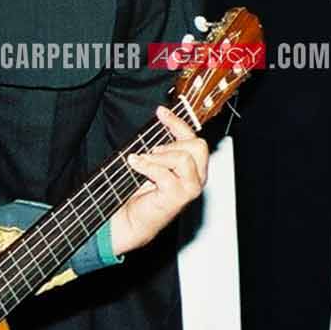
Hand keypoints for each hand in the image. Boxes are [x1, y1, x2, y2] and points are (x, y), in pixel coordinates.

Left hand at [107, 106, 209, 253]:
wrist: (132, 218)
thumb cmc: (142, 191)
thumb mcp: (155, 160)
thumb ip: (163, 144)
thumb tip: (162, 118)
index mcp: (195, 167)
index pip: (194, 138)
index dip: (177, 122)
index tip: (161, 111)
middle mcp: (197, 178)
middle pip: (198, 146)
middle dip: (172, 143)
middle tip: (153, 152)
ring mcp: (190, 188)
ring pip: (184, 158)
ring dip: (158, 156)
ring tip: (143, 162)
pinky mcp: (178, 197)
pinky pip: (165, 173)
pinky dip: (147, 166)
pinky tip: (136, 165)